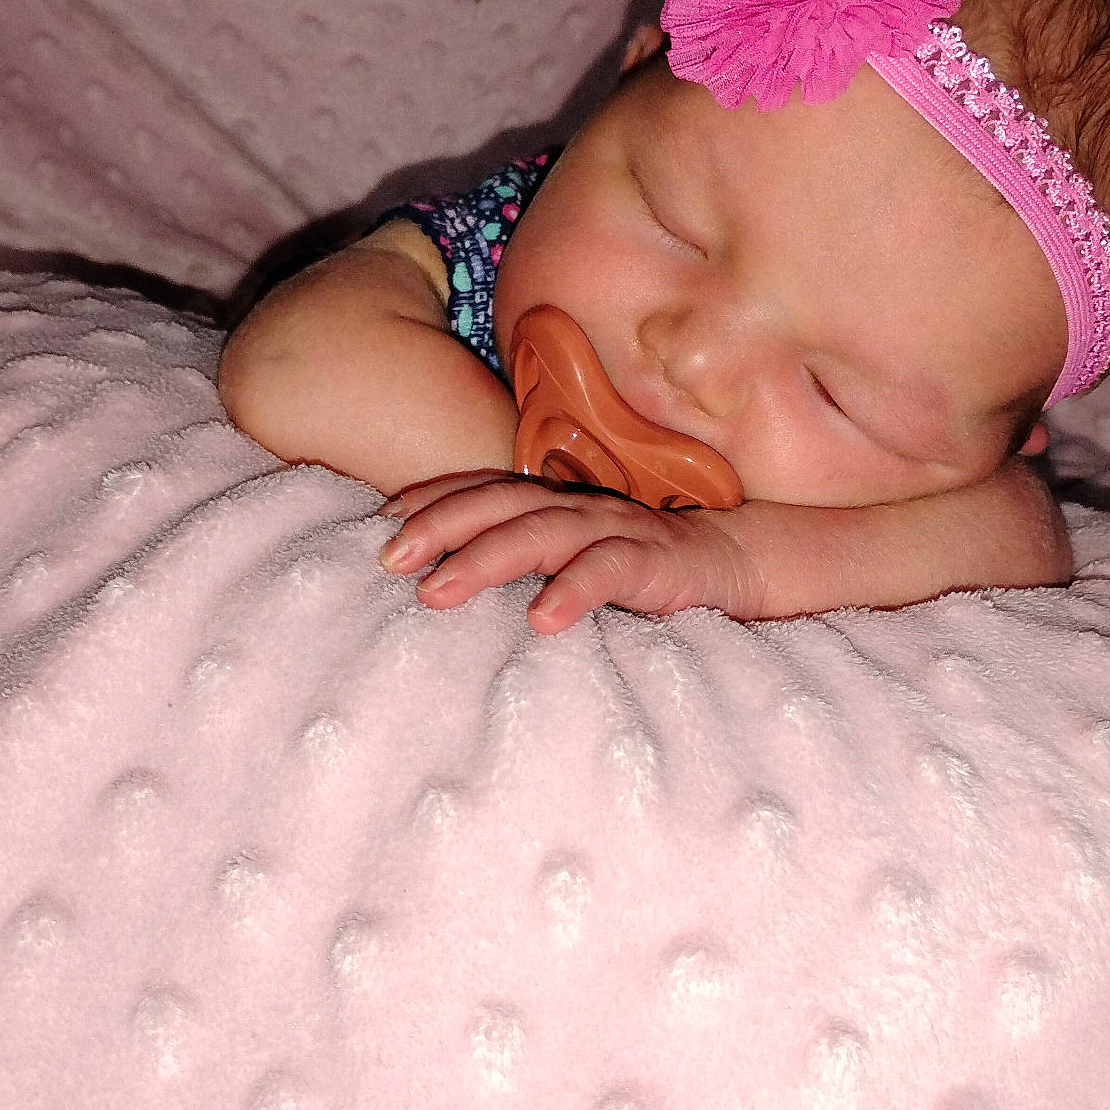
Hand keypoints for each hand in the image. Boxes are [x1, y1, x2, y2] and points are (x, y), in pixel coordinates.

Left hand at [378, 471, 764, 633]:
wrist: (729, 563)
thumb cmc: (634, 567)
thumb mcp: (569, 559)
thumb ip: (520, 561)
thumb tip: (443, 584)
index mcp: (553, 503)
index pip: (484, 489)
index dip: (432, 499)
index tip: (380, 523)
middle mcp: (576, 507)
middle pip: (500, 503)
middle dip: (440, 526)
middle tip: (390, 560)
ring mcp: (615, 530)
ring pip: (543, 531)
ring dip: (486, 558)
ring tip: (437, 592)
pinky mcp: (654, 561)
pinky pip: (609, 571)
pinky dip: (573, 590)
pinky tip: (541, 619)